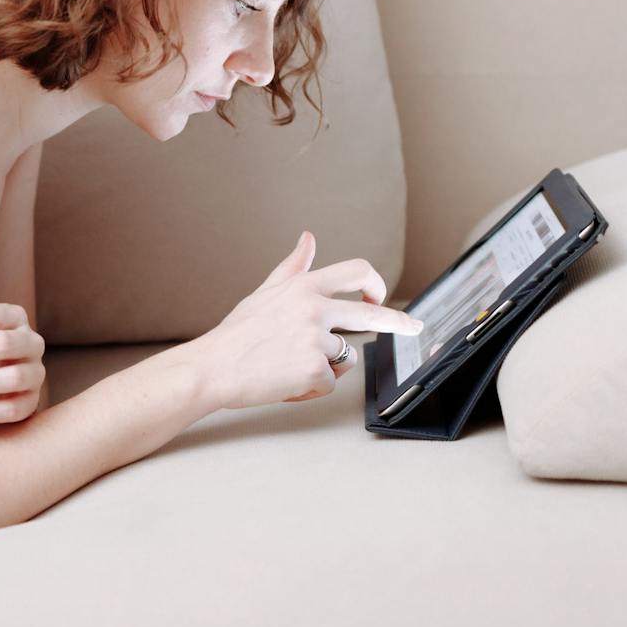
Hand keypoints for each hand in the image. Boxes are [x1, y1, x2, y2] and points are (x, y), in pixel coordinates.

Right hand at [194, 231, 423, 411]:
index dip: (376, 284)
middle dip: (399, 322)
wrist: (213, 367)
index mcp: (304, 287)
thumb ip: (293, 266)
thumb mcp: (265, 291)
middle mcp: (314, 308)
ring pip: (344, 356)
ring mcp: (315, 340)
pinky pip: (329, 382)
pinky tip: (287, 381)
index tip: (382, 297)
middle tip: (414, 327)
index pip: (356, 272)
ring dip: (324, 366)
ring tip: (289, 364)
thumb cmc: (237, 333)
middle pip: (371, 314)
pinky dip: (311, 387)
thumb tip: (309, 238)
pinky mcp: (313, 370)